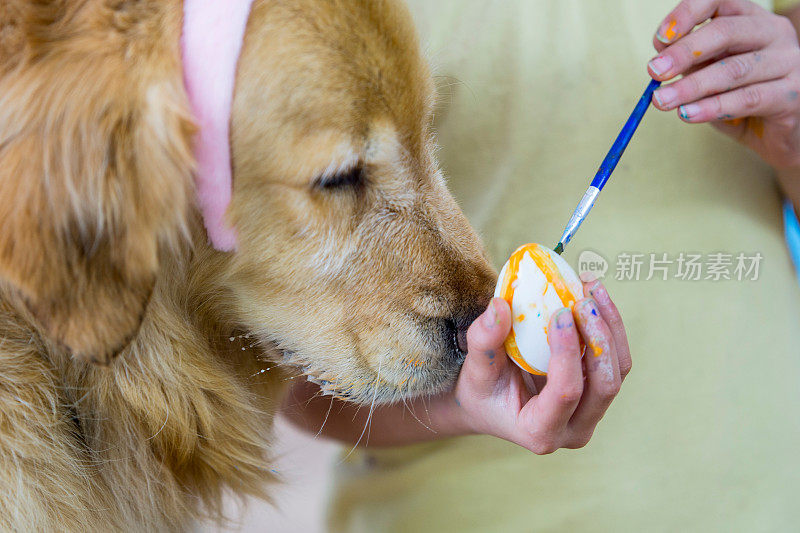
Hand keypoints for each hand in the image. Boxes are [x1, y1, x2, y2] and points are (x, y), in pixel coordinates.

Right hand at [453, 279, 630, 454]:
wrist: (492, 403)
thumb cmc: (482, 390)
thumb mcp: (475, 369)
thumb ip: (484, 341)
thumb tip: (500, 306)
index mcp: (540, 432)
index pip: (566, 393)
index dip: (568, 352)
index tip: (560, 313)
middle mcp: (574, 430)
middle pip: (605, 385)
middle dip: (599, 340)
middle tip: (583, 302)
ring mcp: (591, 413)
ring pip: (618, 370)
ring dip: (610, 328)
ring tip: (593, 291)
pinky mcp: (598, 392)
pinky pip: (615, 360)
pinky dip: (610, 326)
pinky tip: (595, 298)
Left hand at [648, 0, 799, 169]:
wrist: (778, 134)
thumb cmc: (739, 98)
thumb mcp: (711, 74)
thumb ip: (692, 63)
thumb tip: (659, 58)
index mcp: (752, 19)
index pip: (720, 0)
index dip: (688, 13)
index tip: (660, 38)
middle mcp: (774, 34)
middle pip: (727, 31)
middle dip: (685, 52)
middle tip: (654, 70)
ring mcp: (788, 63)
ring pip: (735, 69)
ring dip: (692, 86)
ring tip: (662, 100)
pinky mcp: (791, 97)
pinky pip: (748, 99)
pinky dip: (713, 107)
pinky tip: (688, 114)